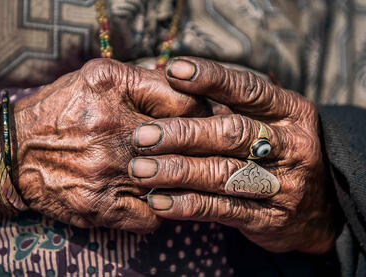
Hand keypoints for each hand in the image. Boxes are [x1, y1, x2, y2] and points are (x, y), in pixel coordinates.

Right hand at [0, 58, 208, 232]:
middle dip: (200, 152)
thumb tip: (191, 92)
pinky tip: (153, 199)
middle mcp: (110, 132)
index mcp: (114, 91)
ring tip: (179, 177)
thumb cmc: (63, 110)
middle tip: (204, 153)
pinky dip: (159, 210)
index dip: (202, 116)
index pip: (187, 106)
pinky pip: (152, 217)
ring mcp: (106, 173)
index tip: (203, 124)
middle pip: (185, 148)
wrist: (14, 152)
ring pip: (174, 186)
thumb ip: (145, 80)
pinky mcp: (99, 207)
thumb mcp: (100, 77)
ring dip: (181, 183)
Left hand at [128, 57, 335, 251]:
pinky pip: (222, 209)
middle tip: (143, 136)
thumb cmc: (281, 153)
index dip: (212, 78)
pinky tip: (159, 201)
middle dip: (183, 133)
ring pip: (223, 173)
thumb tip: (172, 79)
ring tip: (140, 169)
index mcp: (291, 112)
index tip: (174, 70)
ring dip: (177, 171)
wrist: (323, 208)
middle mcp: (291, 145)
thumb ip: (232, 107)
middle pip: (233, 133)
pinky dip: (187, 204)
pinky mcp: (268, 218)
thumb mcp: (272, 122)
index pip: (249, 90)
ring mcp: (282, 184)